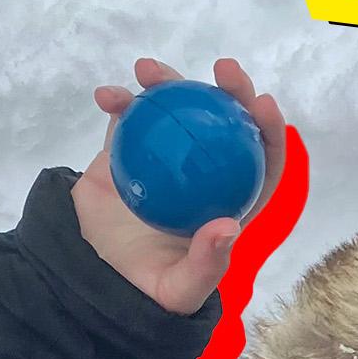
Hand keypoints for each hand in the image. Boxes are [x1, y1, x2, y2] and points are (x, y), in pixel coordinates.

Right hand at [73, 56, 287, 314]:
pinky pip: (126, 119)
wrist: (89, 280)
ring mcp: (164, 159)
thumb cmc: (144, 289)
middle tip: (224, 69)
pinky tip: (107, 96)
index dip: (268, 131)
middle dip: (230, 91)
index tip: (262, 104)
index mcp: (228, 201)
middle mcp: (202, 174)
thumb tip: (227, 226)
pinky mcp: (126, 152)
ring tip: (148, 70)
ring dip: (167, 83)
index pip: (261, 163)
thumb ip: (206, 263)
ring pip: (175, 111)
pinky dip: (117, 102)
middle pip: (224, 125)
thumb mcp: (180, 289)